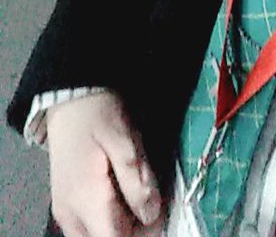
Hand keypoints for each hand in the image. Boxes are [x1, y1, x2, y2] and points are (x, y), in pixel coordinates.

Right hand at [46, 91, 164, 236]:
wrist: (70, 98)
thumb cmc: (98, 114)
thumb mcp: (125, 141)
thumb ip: (137, 180)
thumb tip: (151, 215)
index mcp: (86, 199)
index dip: (144, 235)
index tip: (162, 217)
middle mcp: (70, 215)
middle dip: (135, 232)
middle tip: (155, 204)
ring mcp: (66, 213)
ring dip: (124, 227)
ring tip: (141, 196)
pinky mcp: (67, 206)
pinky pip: (91, 228)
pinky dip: (111, 220)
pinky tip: (124, 195)